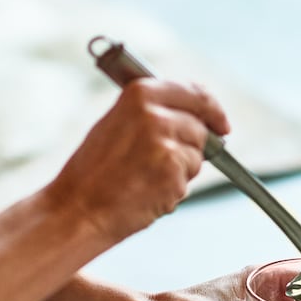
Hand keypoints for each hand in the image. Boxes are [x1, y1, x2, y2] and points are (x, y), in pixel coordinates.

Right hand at [46, 78, 229, 243]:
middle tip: (160, 163)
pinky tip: (147, 190)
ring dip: (181, 170)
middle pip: (200, 127)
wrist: (79, 208)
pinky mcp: (173, 172)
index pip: (195, 93)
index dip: (212, 110)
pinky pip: (188, 179)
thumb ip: (153, 112)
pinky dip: (174, 189)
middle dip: (190, 146)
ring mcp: (166, 142)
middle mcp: (156, 113)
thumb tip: (193, 115)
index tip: (221, 123)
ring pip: (197, 155)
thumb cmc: (94, 171)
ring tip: (146, 176)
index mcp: (141, 94)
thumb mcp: (118, 123)